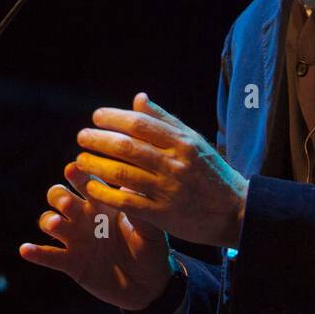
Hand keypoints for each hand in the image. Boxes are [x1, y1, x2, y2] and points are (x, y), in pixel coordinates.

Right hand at [19, 161, 173, 311]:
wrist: (150, 284)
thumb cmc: (151, 248)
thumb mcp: (151, 230)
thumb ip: (141, 212)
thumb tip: (134, 189)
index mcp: (103, 203)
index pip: (85, 182)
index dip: (78, 174)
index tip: (75, 168)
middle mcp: (84, 217)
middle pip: (59, 196)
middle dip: (60, 197)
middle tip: (68, 203)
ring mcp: (75, 239)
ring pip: (50, 222)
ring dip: (49, 220)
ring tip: (55, 223)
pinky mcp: (71, 263)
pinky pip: (50, 256)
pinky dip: (35, 253)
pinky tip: (26, 249)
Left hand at [73, 93, 248, 248]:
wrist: (235, 211)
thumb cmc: (211, 172)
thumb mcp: (194, 141)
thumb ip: (164, 120)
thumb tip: (138, 98)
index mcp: (182, 142)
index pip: (140, 123)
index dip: (114, 118)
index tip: (96, 117)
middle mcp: (175, 163)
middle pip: (127, 147)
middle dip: (99, 140)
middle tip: (81, 137)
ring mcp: (169, 189)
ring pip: (124, 173)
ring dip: (97, 165)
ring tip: (80, 160)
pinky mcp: (164, 215)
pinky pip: (127, 202)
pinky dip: (106, 193)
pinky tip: (92, 187)